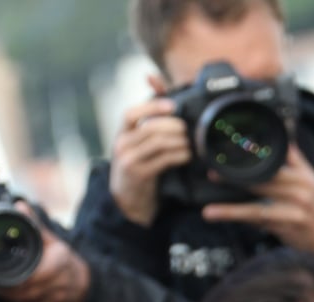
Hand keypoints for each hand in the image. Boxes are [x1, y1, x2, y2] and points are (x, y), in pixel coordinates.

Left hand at [0, 208, 90, 301]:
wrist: (86, 287)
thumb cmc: (67, 263)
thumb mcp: (53, 243)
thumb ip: (35, 226)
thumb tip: (20, 207)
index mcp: (56, 267)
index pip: (25, 276)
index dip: (6, 278)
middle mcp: (56, 286)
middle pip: (21, 291)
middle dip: (4, 288)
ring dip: (10, 296)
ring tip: (0, 287)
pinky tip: (15, 296)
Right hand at [109, 98, 190, 225]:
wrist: (127, 200)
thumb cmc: (139, 167)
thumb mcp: (138, 146)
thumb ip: (149, 123)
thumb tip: (158, 90)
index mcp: (122, 134)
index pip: (131, 113)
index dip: (152, 106)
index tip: (173, 106)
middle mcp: (122, 144)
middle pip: (151, 127)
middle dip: (174, 126)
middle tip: (189, 129)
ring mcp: (129, 160)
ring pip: (158, 142)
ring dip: (180, 141)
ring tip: (191, 143)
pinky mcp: (140, 175)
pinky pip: (163, 160)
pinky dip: (179, 155)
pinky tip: (187, 156)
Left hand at [201, 146, 313, 253]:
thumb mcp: (313, 180)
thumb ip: (296, 159)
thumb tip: (285, 134)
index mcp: (303, 176)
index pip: (274, 162)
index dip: (251, 157)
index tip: (229, 152)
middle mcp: (299, 192)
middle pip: (262, 183)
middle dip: (235, 179)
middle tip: (211, 174)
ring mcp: (294, 212)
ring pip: (258, 208)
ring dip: (232, 210)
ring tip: (209, 211)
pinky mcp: (289, 229)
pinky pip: (262, 224)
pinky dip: (243, 223)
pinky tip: (225, 222)